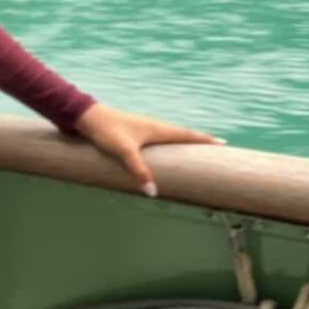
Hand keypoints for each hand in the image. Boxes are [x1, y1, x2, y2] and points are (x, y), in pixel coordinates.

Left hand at [74, 101, 223, 195]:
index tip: (222, 143)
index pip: (186, 134)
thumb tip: (152, 192)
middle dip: (198, 140)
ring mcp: (144, 127)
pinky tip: (163, 149)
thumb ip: (138, 171)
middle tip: (215, 145)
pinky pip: (159, 137)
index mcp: (157, 128)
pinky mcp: (134, 131)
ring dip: (184, 140)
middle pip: (182, 133)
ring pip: (170, 134)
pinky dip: (169, 141)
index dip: (204, 139)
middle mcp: (154, 125)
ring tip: (194, 147)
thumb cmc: (106, 131)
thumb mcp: (123, 152)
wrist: (86, 116)